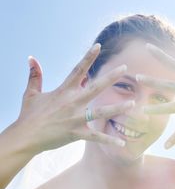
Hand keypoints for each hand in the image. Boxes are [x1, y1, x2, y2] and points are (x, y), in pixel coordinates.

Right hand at [17, 44, 133, 151]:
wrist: (26, 136)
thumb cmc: (29, 115)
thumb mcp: (31, 93)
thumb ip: (34, 75)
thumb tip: (31, 58)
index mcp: (64, 91)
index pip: (78, 70)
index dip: (88, 57)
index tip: (98, 46)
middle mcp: (72, 102)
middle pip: (95, 87)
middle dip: (111, 77)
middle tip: (125, 69)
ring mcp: (76, 118)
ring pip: (101, 112)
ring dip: (117, 108)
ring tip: (132, 104)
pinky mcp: (76, 133)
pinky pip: (96, 137)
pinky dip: (109, 140)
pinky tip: (122, 142)